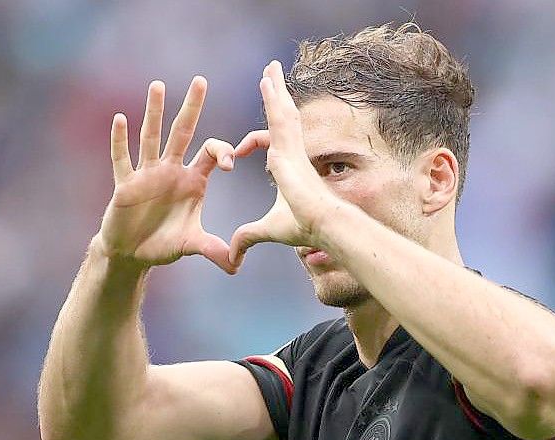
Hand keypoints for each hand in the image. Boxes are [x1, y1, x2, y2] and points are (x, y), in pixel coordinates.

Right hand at [96, 77, 236, 273]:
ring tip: (158, 85)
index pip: (210, 152)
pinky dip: (120, 140)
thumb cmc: (162, 244)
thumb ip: (214, 250)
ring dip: (154, 112)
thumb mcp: (191, 244)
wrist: (132, 254)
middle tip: (201, 81)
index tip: (230, 164)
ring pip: (151, 138)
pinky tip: (120, 118)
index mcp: (192, 180)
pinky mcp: (125, 184)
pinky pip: (122, 159)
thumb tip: (237, 267)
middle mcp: (171, 170)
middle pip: (183, 132)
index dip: (222, 151)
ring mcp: (147, 174)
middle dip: (192, 108)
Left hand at [229, 61, 338, 265]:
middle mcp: (291, 152)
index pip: (269, 145)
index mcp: (286, 166)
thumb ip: (247, 237)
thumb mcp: (266, 229)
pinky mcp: (291, 145)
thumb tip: (232, 255)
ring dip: (275, 89)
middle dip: (275, 97)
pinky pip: (280, 114)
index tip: (235, 156)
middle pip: (281, 118)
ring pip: (283, 111)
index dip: (250, 146)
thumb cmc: (302, 225)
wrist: (322, 223)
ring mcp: (293, 147)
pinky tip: (266, 80)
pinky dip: (274, 97)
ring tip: (268, 68)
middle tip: (269, 76)